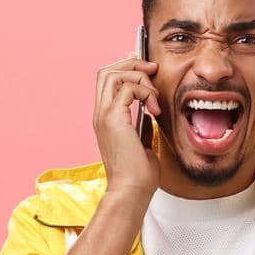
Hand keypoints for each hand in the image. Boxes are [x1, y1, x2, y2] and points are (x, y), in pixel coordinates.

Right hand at [92, 53, 161, 197]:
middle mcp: (100, 114)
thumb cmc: (138, 175)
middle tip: (153, 70)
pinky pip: (128, 88)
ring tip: (154, 95)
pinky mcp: (113, 119)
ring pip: (113, 74)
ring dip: (138, 76)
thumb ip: (142, 124)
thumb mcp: (142, 142)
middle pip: (106, 71)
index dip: (126, 67)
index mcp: (104, 119)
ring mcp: (104, 115)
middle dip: (132, 64)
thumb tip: (149, 112)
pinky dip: (145, 92)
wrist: (131, 191)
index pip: (107, 81)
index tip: (147, 68)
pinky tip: (155, 109)